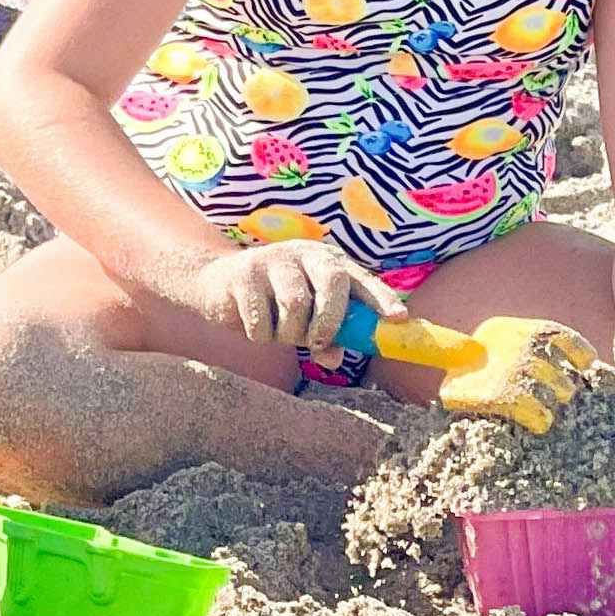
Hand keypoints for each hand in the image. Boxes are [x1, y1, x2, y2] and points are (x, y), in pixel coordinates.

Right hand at [180, 239, 389, 357]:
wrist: (216, 283)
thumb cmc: (272, 302)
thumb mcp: (305, 319)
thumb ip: (326, 337)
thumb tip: (334, 361)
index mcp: (327, 262)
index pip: (361, 279)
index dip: (381, 298)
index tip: (398, 318)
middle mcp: (304, 254)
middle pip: (331, 284)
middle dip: (329, 321)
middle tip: (318, 344)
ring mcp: (272, 260)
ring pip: (295, 304)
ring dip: (290, 333)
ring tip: (280, 334)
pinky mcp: (243, 273)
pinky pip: (260, 317)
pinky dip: (261, 334)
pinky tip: (255, 327)